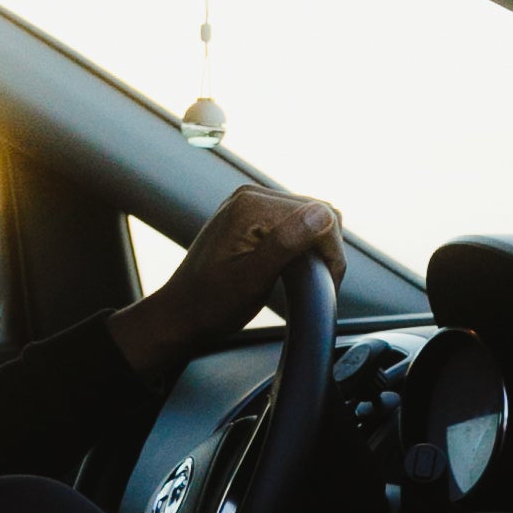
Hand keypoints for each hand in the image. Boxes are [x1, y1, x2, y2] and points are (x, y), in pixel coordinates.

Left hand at [112, 185, 345, 381]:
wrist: (181, 315)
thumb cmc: (210, 305)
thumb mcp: (251, 280)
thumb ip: (285, 244)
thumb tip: (323, 215)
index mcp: (251, 205)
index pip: (320, 214)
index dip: (331, 251)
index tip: (330, 285)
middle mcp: (251, 196)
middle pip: (318, 212)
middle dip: (326, 250)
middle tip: (322, 287)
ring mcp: (251, 205)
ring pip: (310, 219)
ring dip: (316, 249)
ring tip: (309, 281)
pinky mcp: (252, 218)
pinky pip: (293, 224)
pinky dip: (303, 247)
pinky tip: (296, 270)